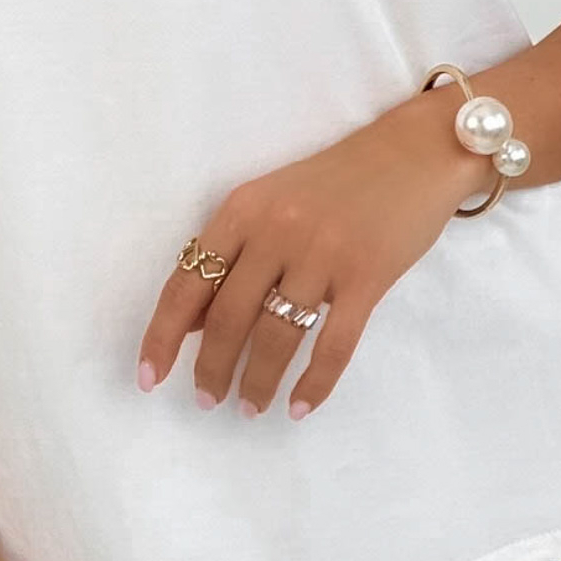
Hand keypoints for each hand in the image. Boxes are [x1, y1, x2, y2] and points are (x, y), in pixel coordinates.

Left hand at [135, 92, 484, 419]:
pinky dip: (314, 383)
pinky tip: (299, 406)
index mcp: (243, 209)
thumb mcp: (270, 202)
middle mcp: (276, 230)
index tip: (148, 377)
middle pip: (227, 316)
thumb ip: (231, 255)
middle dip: (210, 368)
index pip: (188, 281)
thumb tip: (188, 323)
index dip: (162, 335)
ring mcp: (323, 254)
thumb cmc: (335, 182)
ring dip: (257, 382)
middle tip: (205, 399)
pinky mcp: (367, 276)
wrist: (413, 153)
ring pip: (276, 336)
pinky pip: (334, 344)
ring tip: (248, 407)